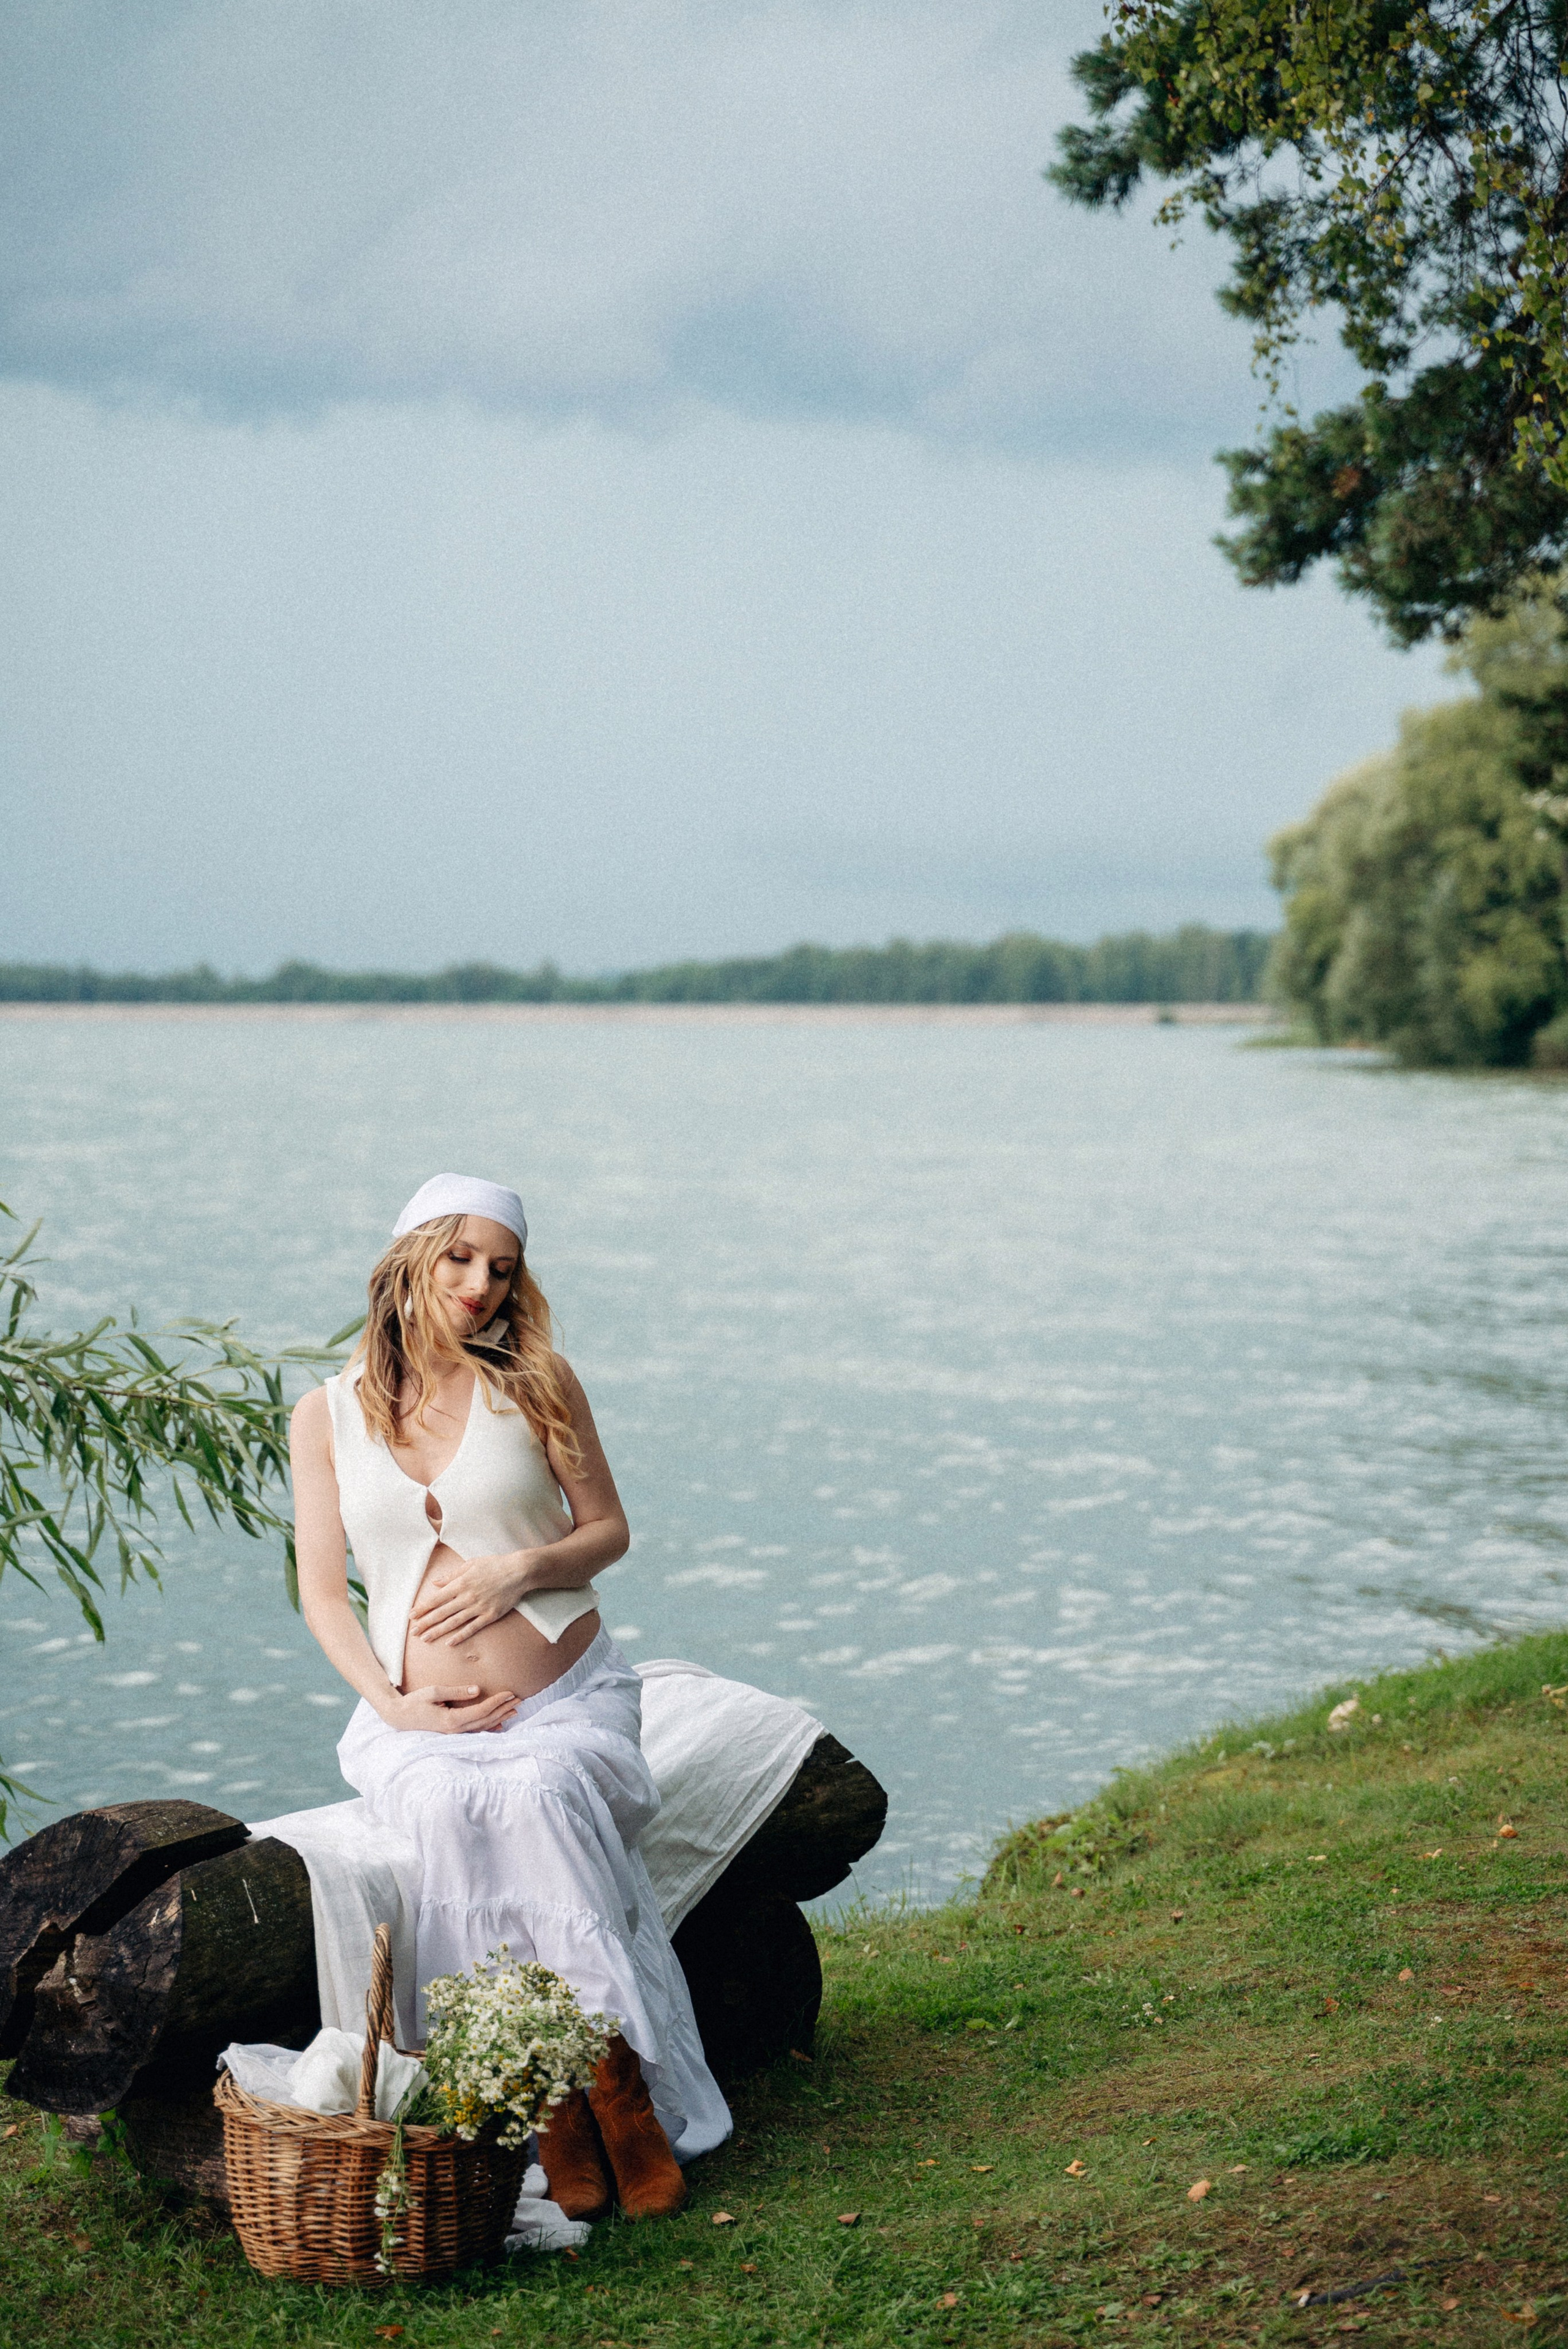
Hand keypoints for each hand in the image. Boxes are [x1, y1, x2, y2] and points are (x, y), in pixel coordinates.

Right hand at [385, 1683, 519, 1734]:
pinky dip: (488, 1728)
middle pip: (485, 1720)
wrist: (399, 1717)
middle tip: (519, 1699)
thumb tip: (477, 1689)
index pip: (481, 1711)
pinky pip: (474, 1732)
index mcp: (451, 1720)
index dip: (497, 1702)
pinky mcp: (452, 1733)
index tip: (510, 1693)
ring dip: (499, 1718)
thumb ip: (456, 1691)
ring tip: (514, 1710)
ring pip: (482, 1728)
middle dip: (503, 1709)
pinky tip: (499, 1725)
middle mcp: (455, 1730)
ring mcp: (454, 1734)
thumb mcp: (434, 1692)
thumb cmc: (415, 1702)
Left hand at [408, 1550, 530, 1645]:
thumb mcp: (471, 1564)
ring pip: (454, 1622)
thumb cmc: (494, 1565)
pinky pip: (472, 1628)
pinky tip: (449, 1642)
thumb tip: (435, 1583)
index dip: (423, 1608)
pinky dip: (460, 1636)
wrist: (519, 1571)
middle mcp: (467, 1597)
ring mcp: (478, 1608)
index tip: (411, 1615)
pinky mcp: (490, 1615)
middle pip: (442, 1613)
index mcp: (461, 1583)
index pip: (436, 1599)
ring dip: (438, 1631)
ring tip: (425, 1638)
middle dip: (426, 1623)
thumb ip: (452, 1575)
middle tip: (413, 1632)